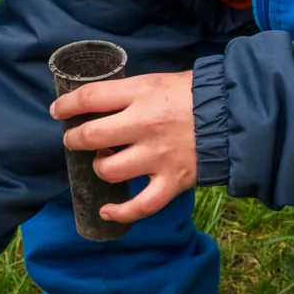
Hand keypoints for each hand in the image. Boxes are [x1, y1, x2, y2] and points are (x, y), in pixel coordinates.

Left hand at [48, 69, 197, 222]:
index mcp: (141, 94)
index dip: (66, 106)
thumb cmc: (194, 93)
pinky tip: (107, 211)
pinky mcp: (172, 181)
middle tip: (75, 139)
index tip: (58, 111)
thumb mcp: (157, 80)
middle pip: (91, 136)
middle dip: (75, 139)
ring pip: (108, 170)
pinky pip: (140, 205)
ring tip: (104, 162)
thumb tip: (99, 104)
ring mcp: (158, 156)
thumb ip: (129, 94)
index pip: (89, 98)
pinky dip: (120, 213)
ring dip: (99, 168)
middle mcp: (145, 125)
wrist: (234, 114)